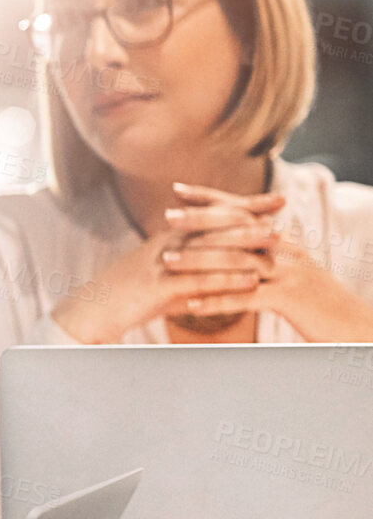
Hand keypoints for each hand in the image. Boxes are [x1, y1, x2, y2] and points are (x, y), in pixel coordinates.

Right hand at [51, 189, 270, 343]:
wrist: (91, 311)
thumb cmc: (128, 297)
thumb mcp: (163, 278)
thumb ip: (192, 273)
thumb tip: (220, 276)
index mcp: (168, 238)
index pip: (211, 214)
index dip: (245, 205)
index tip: (277, 200)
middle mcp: (166, 244)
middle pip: (212, 225)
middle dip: (249, 218)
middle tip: (280, 215)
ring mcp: (162, 264)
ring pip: (209, 248)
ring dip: (245, 243)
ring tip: (274, 241)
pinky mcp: (159, 288)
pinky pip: (198, 280)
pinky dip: (227, 279)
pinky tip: (251, 281)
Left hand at [171, 185, 372, 340]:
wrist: (356, 328)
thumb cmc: (319, 305)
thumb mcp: (291, 274)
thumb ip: (264, 257)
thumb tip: (236, 246)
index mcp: (283, 242)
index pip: (243, 211)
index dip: (212, 199)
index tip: (179, 190)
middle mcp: (286, 251)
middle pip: (238, 228)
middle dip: (200, 221)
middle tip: (166, 217)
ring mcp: (289, 273)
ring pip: (237, 261)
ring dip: (199, 261)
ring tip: (167, 261)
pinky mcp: (289, 299)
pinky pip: (247, 298)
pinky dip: (217, 300)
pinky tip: (190, 304)